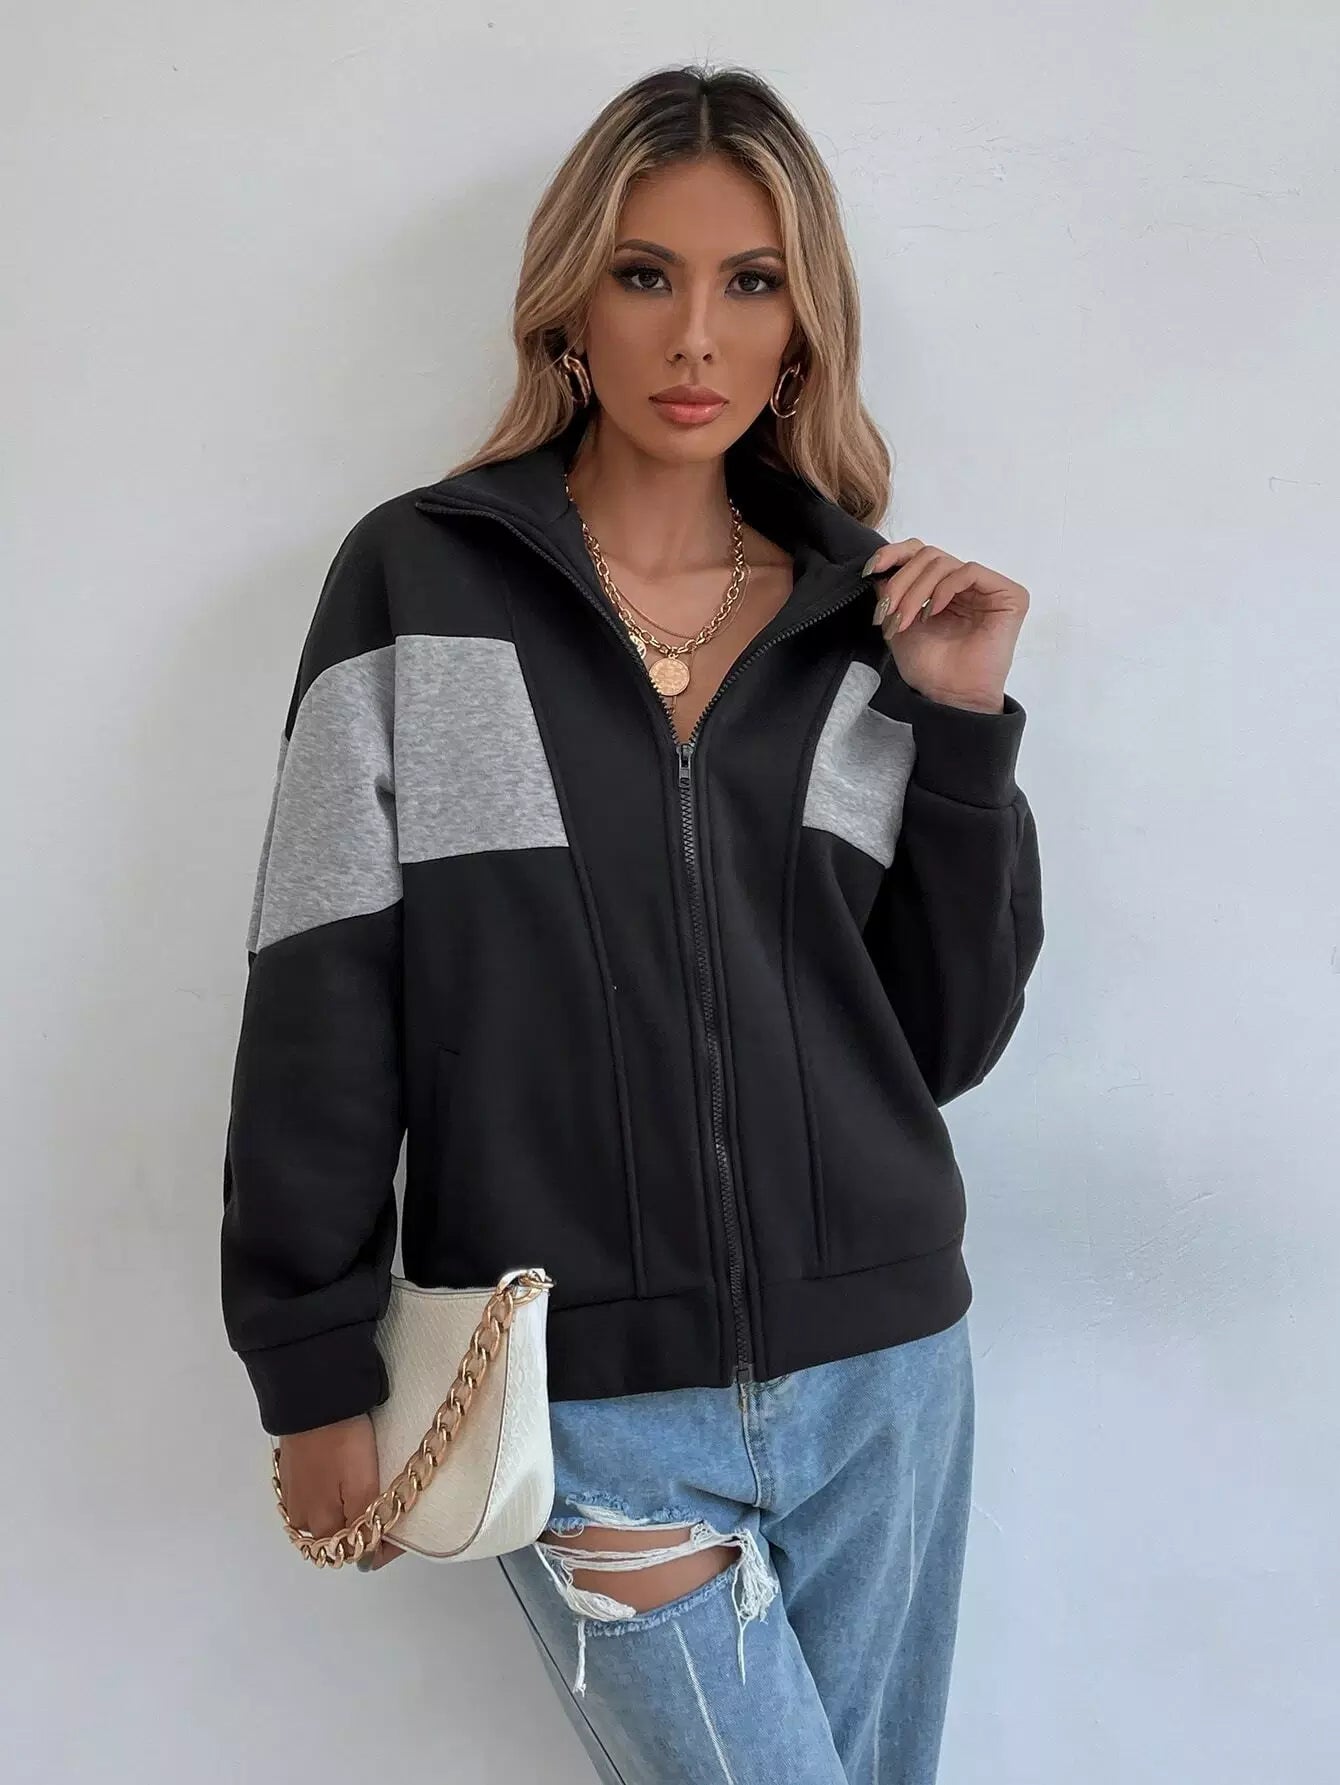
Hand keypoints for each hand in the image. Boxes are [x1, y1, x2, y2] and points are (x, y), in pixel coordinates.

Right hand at [275, 1412, 403, 1570]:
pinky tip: (343, 1478)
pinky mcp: (290, 1473)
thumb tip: (368, 1561)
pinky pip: (314, 1497)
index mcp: (320, 1526)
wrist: (312, 1397)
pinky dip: (332, 1496)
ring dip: (347, 1512)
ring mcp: (292, 1495)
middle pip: (339, 1537)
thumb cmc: (342, 1442)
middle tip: (391, 1507)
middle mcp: (301, 1519)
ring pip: (325, 1518)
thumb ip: (366, 1524)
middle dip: (365, 1528)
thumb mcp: (362, 1486)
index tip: (405, 1533)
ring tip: (369, 1490)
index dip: (383, 1547)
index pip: (356, 1553)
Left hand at [864, 539, 1028, 713]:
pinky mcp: (1008, 595)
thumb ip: (889, 593)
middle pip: (927, 556)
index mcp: (941, 587)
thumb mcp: (897, 623)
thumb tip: (878, 567)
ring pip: (943, 563)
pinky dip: (945, 588)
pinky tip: (934, 611)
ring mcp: (986, 587)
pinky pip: (969, 572)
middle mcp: (964, 583)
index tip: (870, 570)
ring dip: (916, 591)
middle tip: (889, 613)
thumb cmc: (929, 667)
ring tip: (906, 620)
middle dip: (901, 583)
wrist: (950, 695)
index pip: (919, 553)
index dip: (893, 554)